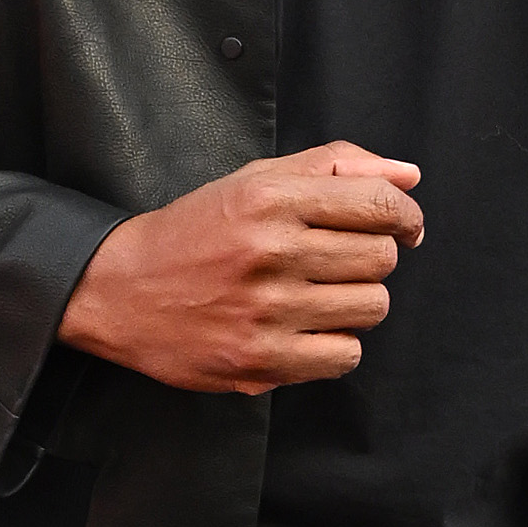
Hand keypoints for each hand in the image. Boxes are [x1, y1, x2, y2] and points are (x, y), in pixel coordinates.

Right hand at [59, 145, 424, 394]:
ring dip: (354, 303)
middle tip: (335, 263)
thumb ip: (334, 167)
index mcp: (271, 198)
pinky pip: (345, 356)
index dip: (406, 216)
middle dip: (369, 259)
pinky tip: (304, 330)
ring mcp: (266, 310)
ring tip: (315, 296)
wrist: (119, 290)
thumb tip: (409, 177)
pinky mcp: (259, 359)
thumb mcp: (256, 181)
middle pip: (382, 258)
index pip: (380, 204)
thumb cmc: (195, 232)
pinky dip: (334, 345)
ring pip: (371, 308)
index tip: (402, 227)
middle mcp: (270, 251)